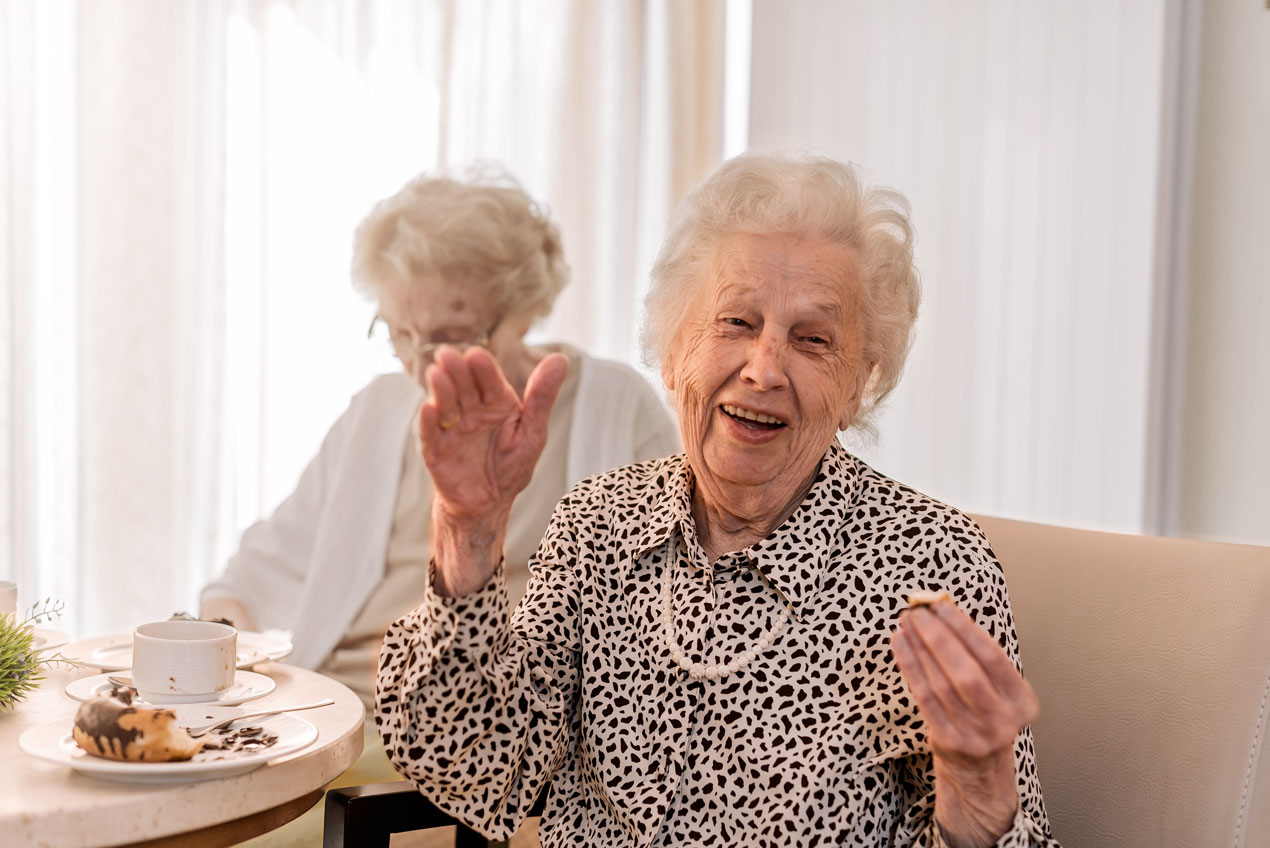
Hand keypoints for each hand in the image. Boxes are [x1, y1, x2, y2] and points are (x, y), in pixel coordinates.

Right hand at [418, 346, 566, 594]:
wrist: (487, 505)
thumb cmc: (512, 466)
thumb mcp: (532, 432)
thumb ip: (542, 397)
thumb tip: (560, 358)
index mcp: (497, 402)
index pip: (489, 380)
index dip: (482, 368)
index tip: (476, 356)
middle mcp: (471, 410)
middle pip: (463, 387)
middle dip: (456, 372)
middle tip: (447, 356)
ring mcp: (451, 427)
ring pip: (445, 404)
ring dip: (440, 390)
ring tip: (436, 375)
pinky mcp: (435, 448)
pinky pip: (430, 433)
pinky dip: (429, 421)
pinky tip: (428, 408)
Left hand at [891, 600, 1038, 847]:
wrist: (980, 769)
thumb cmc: (985, 715)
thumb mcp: (998, 690)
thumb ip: (977, 656)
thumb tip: (942, 611)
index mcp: (1022, 701)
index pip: (992, 656)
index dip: (964, 628)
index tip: (942, 605)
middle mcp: (1002, 720)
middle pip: (966, 671)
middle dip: (939, 637)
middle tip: (919, 612)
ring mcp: (974, 734)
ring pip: (941, 683)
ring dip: (920, 648)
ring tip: (907, 624)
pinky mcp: (948, 741)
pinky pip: (923, 697)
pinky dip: (909, 666)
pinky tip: (900, 645)